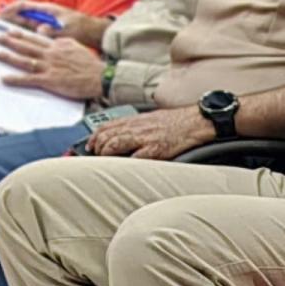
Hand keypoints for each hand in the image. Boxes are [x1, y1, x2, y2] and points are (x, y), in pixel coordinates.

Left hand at [0, 24, 106, 101]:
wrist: (100, 77)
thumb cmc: (90, 64)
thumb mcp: (75, 46)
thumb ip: (61, 43)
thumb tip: (53, 40)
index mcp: (57, 45)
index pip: (35, 38)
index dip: (20, 35)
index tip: (9, 31)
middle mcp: (50, 53)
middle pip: (26, 46)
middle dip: (9, 41)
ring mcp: (49, 66)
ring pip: (24, 60)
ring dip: (8, 56)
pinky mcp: (49, 80)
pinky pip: (29, 79)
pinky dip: (15, 79)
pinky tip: (5, 78)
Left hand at [85, 106, 217, 159]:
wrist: (195, 121)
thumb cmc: (176, 122)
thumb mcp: (151, 119)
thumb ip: (136, 126)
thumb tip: (121, 134)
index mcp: (136, 120)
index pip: (107, 126)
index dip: (95, 136)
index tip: (90, 144)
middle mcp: (137, 128)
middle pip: (107, 135)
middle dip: (96, 146)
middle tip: (94, 154)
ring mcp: (145, 138)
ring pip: (115, 144)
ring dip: (105, 153)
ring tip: (102, 160)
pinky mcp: (155, 149)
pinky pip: (135, 157)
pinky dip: (125, 162)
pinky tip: (119, 166)